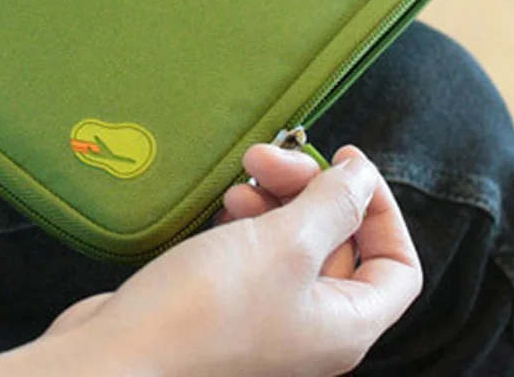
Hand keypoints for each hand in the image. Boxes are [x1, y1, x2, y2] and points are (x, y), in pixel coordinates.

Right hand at [19, 145, 421, 376]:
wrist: (116, 358)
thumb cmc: (206, 309)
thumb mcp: (284, 245)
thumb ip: (333, 205)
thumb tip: (363, 176)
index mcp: (344, 325)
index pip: (397, 266)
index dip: (381, 209)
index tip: (345, 165)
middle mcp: (313, 326)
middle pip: (341, 243)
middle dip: (313, 190)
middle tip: (271, 157)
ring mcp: (269, 316)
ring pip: (295, 241)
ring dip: (277, 199)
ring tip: (245, 176)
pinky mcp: (229, 302)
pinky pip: (257, 251)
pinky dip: (250, 219)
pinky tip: (227, 202)